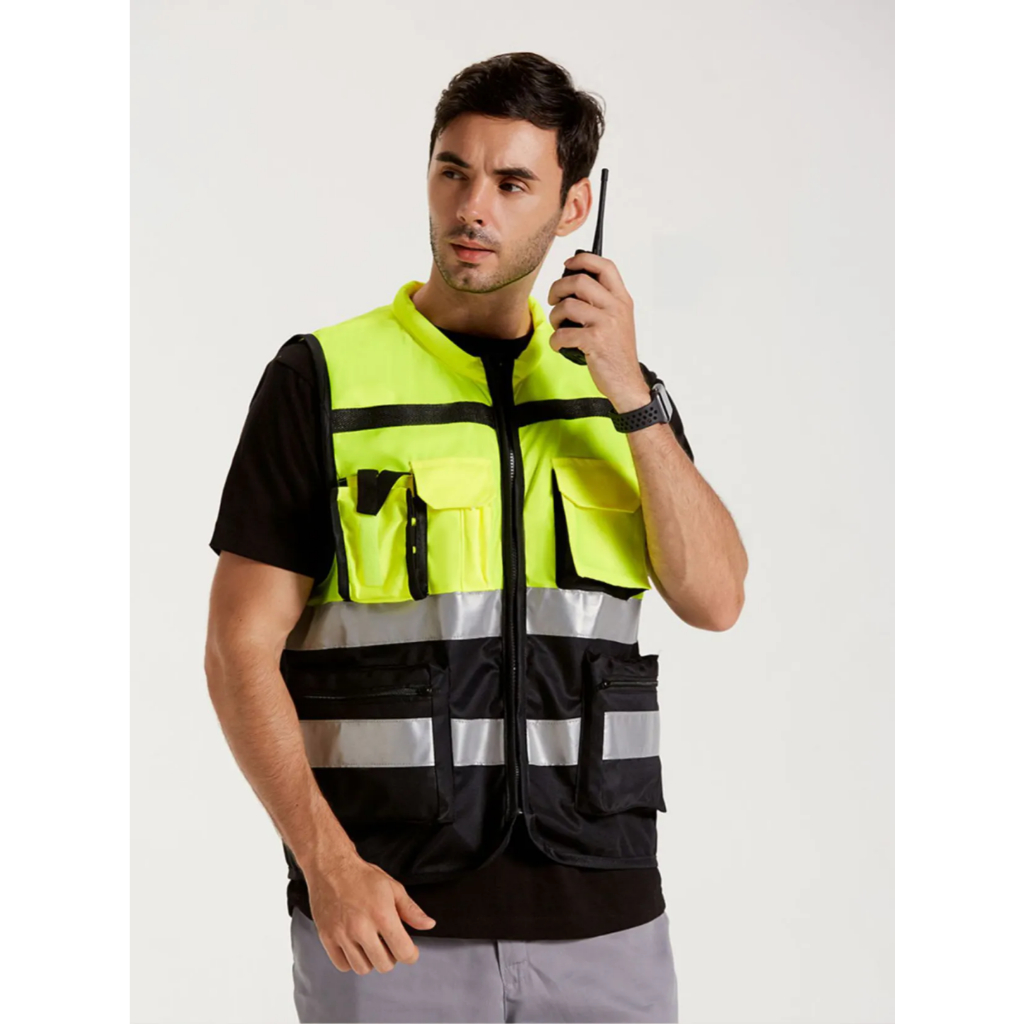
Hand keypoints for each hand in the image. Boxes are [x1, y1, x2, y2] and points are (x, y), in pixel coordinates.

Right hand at [303, 848, 436, 974]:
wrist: (331, 868)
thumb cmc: (362, 876)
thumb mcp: (393, 888)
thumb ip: (411, 910)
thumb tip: (428, 924)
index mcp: (382, 914)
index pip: (403, 951)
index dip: (411, 954)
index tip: (410, 951)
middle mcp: (361, 927)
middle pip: (384, 965)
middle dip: (391, 956)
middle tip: (388, 943)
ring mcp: (342, 934)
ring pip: (363, 968)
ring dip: (371, 960)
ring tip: (371, 944)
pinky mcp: (327, 938)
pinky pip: (343, 966)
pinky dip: (351, 961)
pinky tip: (355, 946)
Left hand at [547, 252, 650, 411]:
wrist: (627, 382)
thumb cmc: (618, 353)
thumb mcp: (618, 321)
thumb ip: (603, 301)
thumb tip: (575, 284)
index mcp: (622, 300)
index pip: (605, 266)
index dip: (582, 260)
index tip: (568, 265)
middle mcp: (616, 307)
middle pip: (579, 281)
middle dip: (557, 288)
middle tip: (553, 300)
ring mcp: (606, 323)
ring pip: (567, 305)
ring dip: (554, 316)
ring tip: (558, 327)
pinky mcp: (595, 341)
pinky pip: (563, 333)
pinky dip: (555, 340)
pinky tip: (560, 345)